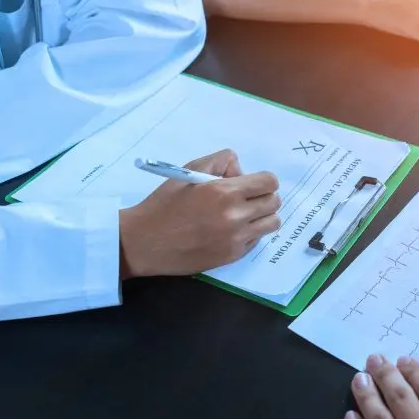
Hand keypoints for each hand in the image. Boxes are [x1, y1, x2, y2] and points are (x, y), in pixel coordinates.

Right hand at [119, 149, 280, 277]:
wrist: (144, 242)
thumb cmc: (164, 204)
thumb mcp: (188, 171)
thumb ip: (219, 162)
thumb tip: (241, 170)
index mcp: (225, 192)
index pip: (270, 182)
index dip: (261, 180)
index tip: (249, 184)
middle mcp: (235, 216)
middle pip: (274, 202)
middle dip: (262, 197)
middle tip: (244, 199)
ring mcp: (236, 239)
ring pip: (272, 223)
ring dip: (262, 216)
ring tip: (243, 215)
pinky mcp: (232, 256)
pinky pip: (256, 240)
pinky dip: (249, 233)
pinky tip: (229, 231)